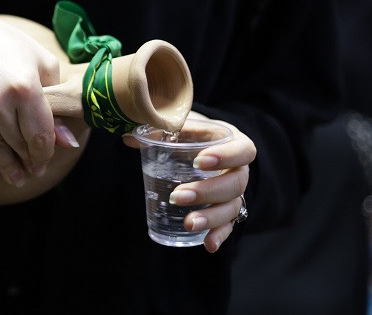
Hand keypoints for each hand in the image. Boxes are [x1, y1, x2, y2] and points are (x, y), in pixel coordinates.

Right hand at [0, 10, 60, 186]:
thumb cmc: (7, 45)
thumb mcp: (40, 63)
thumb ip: (56, 102)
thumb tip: (65, 142)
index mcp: (23, 87)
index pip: (40, 135)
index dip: (45, 153)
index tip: (46, 159)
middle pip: (19, 145)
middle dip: (29, 161)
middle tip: (35, 172)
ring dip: (9, 169)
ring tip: (18, 180)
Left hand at [123, 112, 254, 252]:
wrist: (200, 144)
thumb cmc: (191, 133)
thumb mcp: (181, 126)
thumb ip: (159, 130)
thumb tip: (128, 139)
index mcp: (235, 143)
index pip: (243, 150)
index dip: (226, 157)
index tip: (199, 161)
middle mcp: (239, 171)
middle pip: (235, 184)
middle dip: (207, 192)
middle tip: (177, 196)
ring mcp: (234, 193)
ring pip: (232, 208)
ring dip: (211, 218)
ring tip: (189, 223)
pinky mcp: (225, 211)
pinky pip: (228, 226)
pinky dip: (219, 236)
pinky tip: (207, 244)